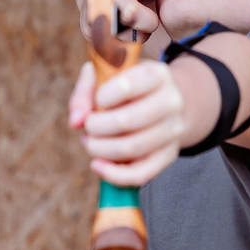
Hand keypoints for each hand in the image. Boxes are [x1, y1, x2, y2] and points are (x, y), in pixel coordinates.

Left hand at [69, 60, 184, 186]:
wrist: (166, 101)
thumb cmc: (129, 87)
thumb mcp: (107, 75)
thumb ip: (85, 92)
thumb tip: (75, 122)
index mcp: (157, 74)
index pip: (126, 87)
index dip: (102, 97)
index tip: (99, 100)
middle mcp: (172, 101)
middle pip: (127, 121)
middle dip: (96, 127)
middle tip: (89, 127)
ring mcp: (174, 130)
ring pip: (132, 148)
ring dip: (100, 149)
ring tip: (91, 142)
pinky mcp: (170, 154)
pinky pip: (142, 173)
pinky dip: (114, 174)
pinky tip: (98, 164)